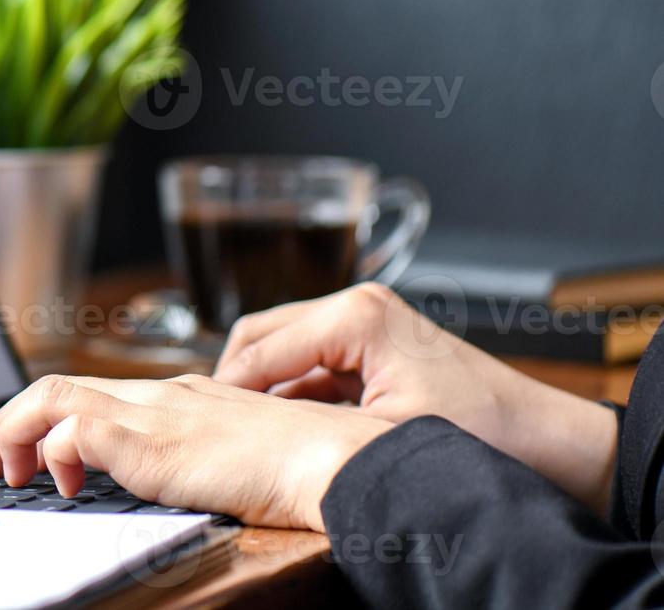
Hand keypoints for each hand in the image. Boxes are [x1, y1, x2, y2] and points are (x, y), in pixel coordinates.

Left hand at [0, 373, 392, 530]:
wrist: (336, 459)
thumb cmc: (305, 467)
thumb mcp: (241, 457)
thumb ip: (205, 458)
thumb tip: (181, 477)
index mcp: (180, 397)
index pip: (96, 389)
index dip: (49, 415)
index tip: (32, 451)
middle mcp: (161, 395)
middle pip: (59, 384)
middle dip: (12, 421)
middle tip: (0, 464)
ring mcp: (155, 412)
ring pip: (53, 396)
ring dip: (16, 431)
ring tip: (10, 473)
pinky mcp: (153, 441)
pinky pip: (77, 429)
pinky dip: (54, 451)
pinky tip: (63, 485)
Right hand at [213, 283, 618, 513]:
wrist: (548, 442)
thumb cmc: (482, 433)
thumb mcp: (380, 434)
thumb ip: (304, 421)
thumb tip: (245, 427)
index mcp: (355, 314)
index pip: (261, 347)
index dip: (227, 389)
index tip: (200, 423)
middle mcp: (356, 305)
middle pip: (261, 334)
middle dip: (234, 379)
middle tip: (213, 423)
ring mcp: (365, 320)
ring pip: (281, 346)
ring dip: (261, 385)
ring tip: (242, 428)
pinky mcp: (373, 343)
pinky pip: (310, 362)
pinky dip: (290, 390)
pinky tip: (283, 426)